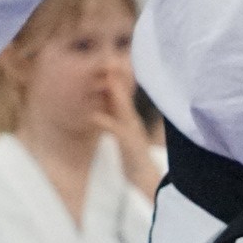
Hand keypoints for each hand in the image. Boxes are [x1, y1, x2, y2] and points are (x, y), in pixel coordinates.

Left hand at [92, 59, 159, 199]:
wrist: (147, 182)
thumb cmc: (133, 160)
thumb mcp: (123, 137)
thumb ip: (114, 123)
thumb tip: (99, 111)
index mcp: (130, 119)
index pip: (122, 94)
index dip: (115, 78)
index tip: (106, 61)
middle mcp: (133, 122)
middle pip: (124, 96)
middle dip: (116, 77)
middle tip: (106, 60)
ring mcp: (133, 133)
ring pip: (123, 109)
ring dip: (113, 93)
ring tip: (105, 78)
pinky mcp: (130, 146)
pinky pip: (117, 132)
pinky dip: (106, 122)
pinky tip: (95, 117)